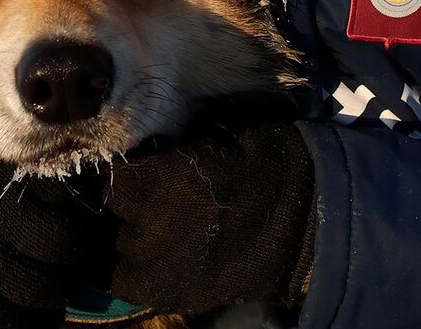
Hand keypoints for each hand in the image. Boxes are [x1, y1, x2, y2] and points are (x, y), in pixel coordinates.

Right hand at [0, 122, 112, 328]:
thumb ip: (30, 166)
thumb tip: (89, 189)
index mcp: (1, 170)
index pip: (69, 198)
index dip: (88, 218)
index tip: (95, 228)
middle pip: (61, 246)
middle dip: (81, 261)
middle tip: (84, 263)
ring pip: (36, 289)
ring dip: (59, 296)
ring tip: (61, 292)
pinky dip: (27, 325)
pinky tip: (36, 318)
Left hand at [104, 123, 315, 315]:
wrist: (303, 230)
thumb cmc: (270, 174)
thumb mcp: (229, 136)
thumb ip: (186, 138)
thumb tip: (156, 128)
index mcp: (166, 175)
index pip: (118, 172)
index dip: (133, 170)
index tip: (147, 170)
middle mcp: (153, 217)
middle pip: (117, 205)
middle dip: (135, 201)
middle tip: (161, 200)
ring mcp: (157, 259)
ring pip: (123, 241)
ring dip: (140, 234)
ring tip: (169, 231)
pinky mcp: (164, 292)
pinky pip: (125, 280)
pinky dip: (138, 270)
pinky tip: (162, 260)